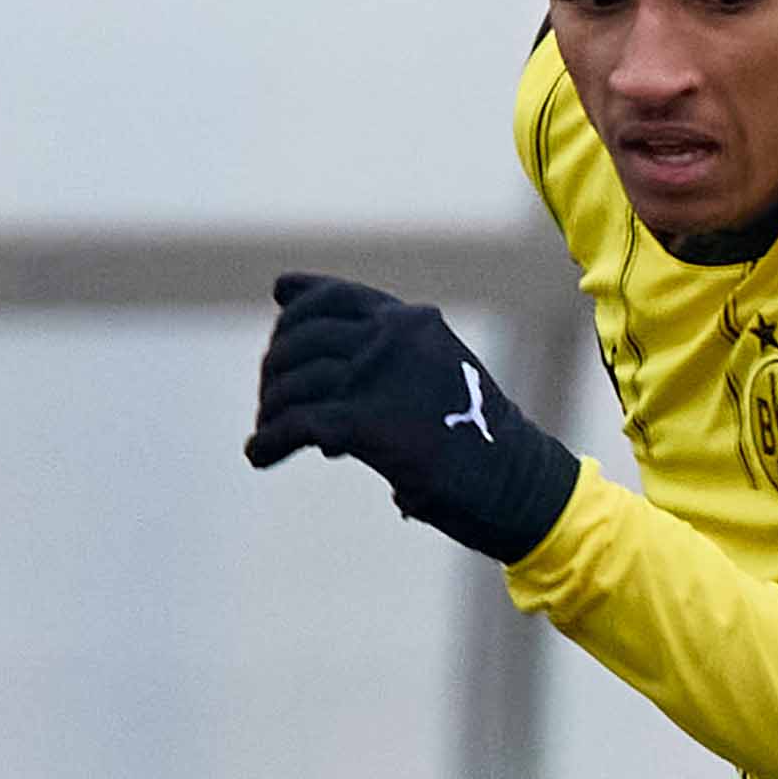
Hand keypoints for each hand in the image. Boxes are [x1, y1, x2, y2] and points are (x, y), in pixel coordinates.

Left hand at [243, 273, 584, 563]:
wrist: (518, 482)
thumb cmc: (484, 443)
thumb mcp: (444, 380)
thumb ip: (394, 367)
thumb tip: (324, 391)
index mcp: (412, 323)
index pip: (337, 296)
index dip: (299, 303)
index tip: (279, 302)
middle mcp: (390, 338)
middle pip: (301, 339)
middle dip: (278, 369)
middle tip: (272, 400)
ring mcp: (375, 376)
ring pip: (291, 382)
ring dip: (271, 409)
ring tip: (268, 434)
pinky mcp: (363, 422)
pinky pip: (294, 425)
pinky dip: (269, 442)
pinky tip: (259, 456)